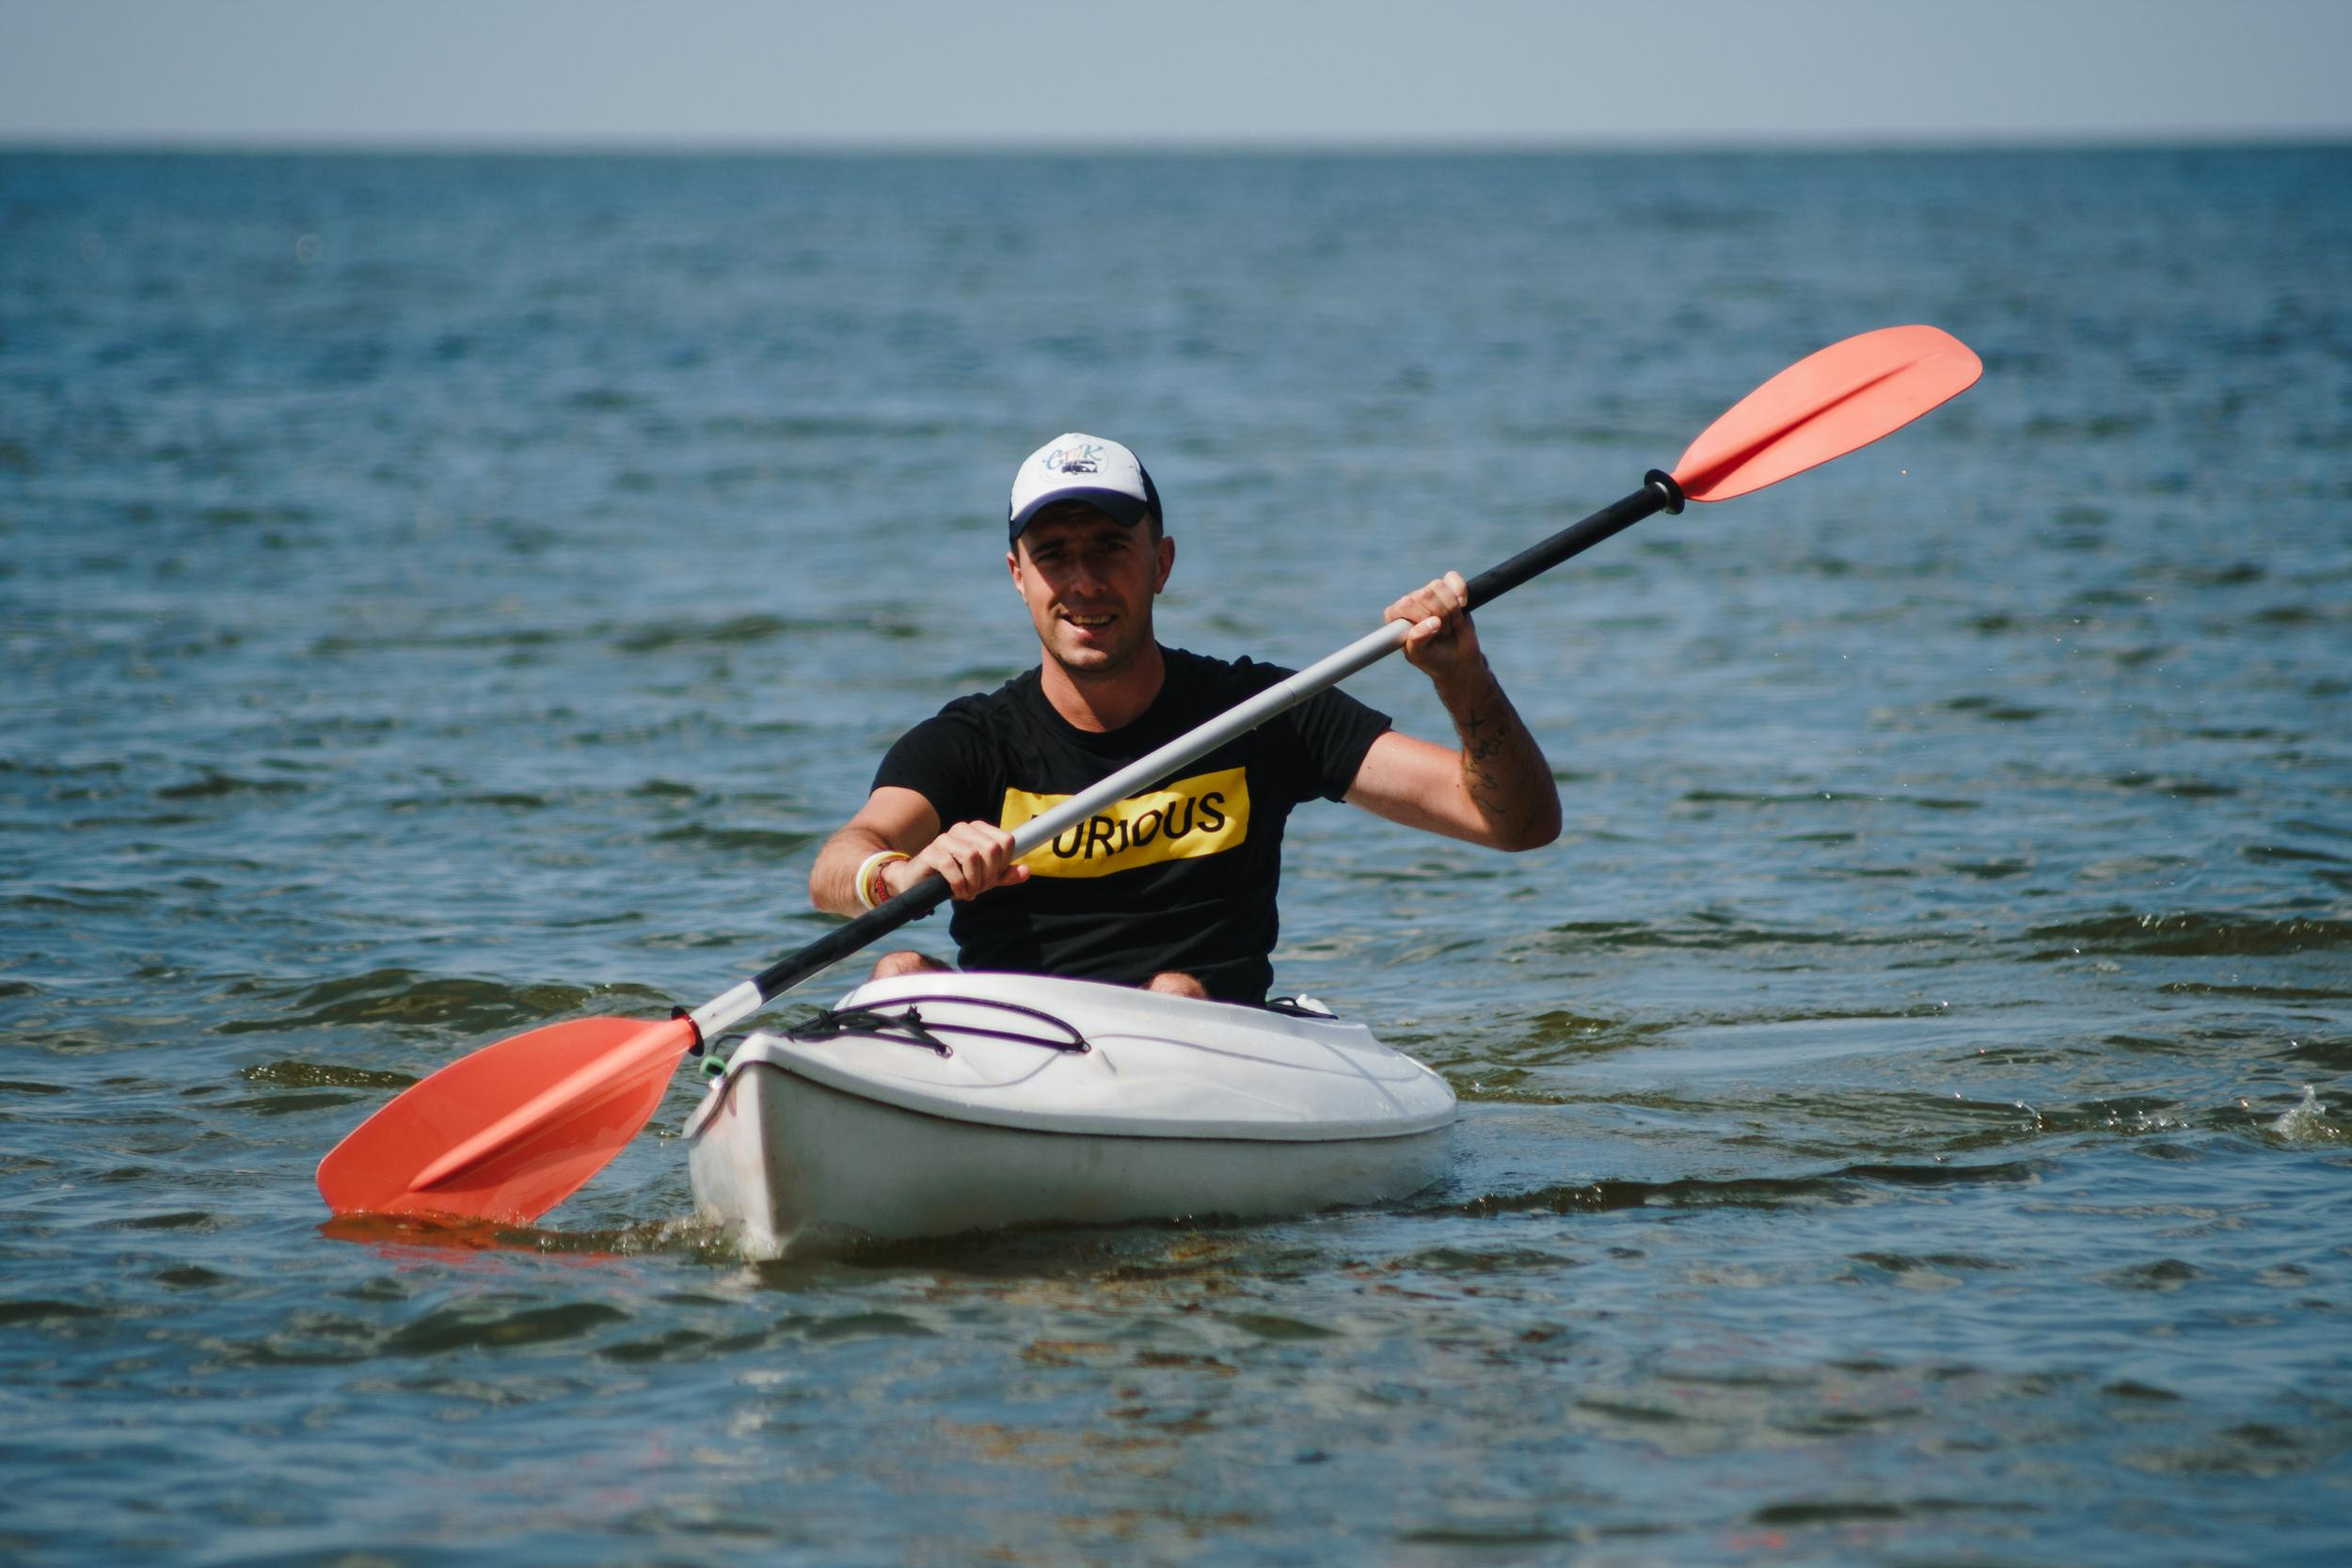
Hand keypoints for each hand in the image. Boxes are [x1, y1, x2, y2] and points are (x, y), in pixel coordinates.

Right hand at [888, 820, 1030, 902]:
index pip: (1006, 841)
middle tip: (978, 888)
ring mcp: (945, 838)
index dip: (1003, 865)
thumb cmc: (953, 878)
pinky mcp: (931, 852)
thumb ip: (1004, 875)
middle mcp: (962, 829)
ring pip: (973, 856)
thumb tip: (1026, 872)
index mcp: (978, 830)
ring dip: (974, 881)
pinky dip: (958, 884)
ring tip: (968, 891)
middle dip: (989, 875)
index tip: (992, 879)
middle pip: (992, 849)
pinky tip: (957, 892)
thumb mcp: (983, 878)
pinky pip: (951, 866)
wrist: (918, 884)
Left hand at [1385, 570, 1480, 677]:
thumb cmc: (1433, 658)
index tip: (1431, 633)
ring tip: (1450, 625)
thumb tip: (1431, 622)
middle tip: (1442, 631)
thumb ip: (1417, 640)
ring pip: (1438, 586)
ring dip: (1451, 610)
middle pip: (1425, 594)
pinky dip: (1460, 592)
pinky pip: (1453, 578)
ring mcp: (1429, 594)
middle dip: (1439, 616)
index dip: (1423, 618)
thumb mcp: (1419, 655)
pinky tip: (1462, 606)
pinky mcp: (1448, 589)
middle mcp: (1410, 601)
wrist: (1457, 660)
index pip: (1406, 604)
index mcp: (1396, 615)